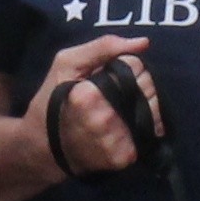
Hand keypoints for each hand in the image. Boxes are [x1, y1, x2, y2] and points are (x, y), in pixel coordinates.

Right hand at [28, 37, 157, 182]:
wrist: (44, 148)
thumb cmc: (54, 99)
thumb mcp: (67, 63)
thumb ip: (103, 47)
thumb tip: (143, 43)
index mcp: (89, 93)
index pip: (136, 65)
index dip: (126, 66)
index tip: (108, 75)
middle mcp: (105, 119)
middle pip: (149, 86)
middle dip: (137, 84)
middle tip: (115, 94)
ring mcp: (115, 141)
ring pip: (155, 109)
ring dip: (144, 105)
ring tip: (120, 109)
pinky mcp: (124, 157)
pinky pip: (151, 132)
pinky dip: (144, 126)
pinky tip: (126, 126)